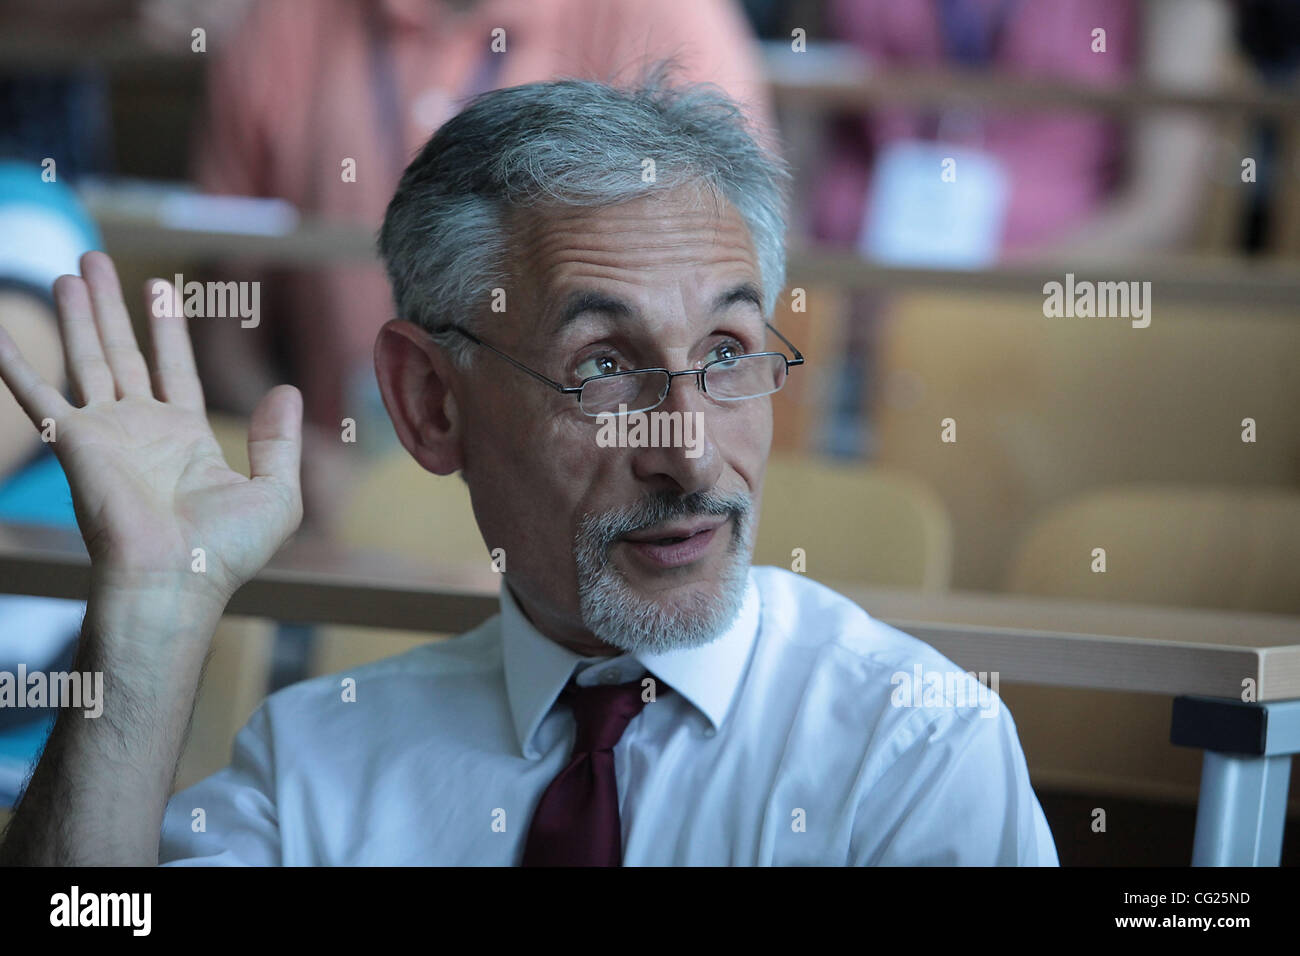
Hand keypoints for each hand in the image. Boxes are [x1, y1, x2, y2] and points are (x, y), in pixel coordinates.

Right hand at [0, 252, 302, 609]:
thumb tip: (286, 392)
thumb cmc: (225, 550)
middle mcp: (142, 430)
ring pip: (88, 359)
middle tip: (97, 261)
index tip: (158, 288)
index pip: (174, 369)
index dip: (166, 329)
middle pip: (124, 354)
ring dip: (78, 316)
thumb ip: (280, 442)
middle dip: (111, 307)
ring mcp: (106, 434)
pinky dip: (14, 364)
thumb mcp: (275, 493)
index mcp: (186, 438)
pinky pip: (38, 394)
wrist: (174, 578)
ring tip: (72, 271)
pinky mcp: (74, 443)